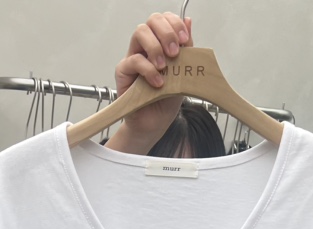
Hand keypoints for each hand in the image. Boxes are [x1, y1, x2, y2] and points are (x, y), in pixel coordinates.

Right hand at [105, 12, 192, 154]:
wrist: (155, 124)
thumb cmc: (166, 100)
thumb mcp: (183, 74)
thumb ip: (186, 49)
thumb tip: (188, 21)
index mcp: (162, 44)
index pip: (166, 20)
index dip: (175, 24)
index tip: (185, 41)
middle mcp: (147, 46)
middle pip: (153, 20)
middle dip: (167, 33)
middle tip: (175, 53)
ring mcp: (134, 56)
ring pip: (140, 32)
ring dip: (155, 47)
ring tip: (164, 67)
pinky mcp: (124, 71)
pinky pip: (134, 60)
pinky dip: (148, 70)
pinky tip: (158, 83)